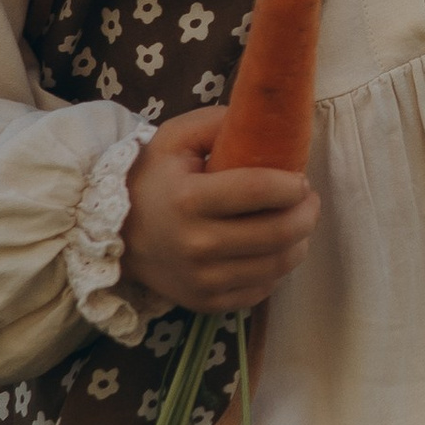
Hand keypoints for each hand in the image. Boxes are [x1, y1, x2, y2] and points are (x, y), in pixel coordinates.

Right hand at [120, 107, 320, 314]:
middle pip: (277, 233)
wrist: (115, 232)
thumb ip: (219, 123)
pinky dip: (276, 270)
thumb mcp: (176, 138)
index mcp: (188, 199)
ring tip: (297, 224)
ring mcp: (201, 279)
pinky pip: (261, 291)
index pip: (260, 192)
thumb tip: (266, 121)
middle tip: (309, 201)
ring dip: (300, 242)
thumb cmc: (152, 178)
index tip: (301, 180)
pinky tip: (271, 251)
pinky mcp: (206, 303)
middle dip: (307, 214)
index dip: (292, 185)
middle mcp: (195, 245)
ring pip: (277, 266)